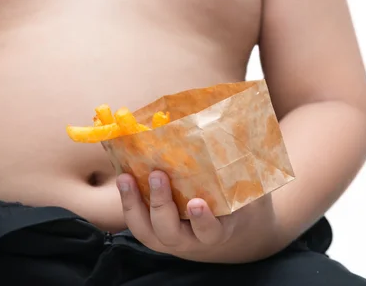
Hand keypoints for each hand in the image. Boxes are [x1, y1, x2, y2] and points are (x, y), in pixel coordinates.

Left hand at [117, 170, 271, 262]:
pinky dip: (127, 201)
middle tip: (157, 174)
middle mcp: (190, 239)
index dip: (203, 221)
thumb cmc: (235, 200)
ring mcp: (168, 237)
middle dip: (160, 203)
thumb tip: (236, 125)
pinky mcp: (152, 230)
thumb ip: (240, 170)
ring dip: (133, 204)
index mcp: (217, 230)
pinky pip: (136, 221)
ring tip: (126, 177)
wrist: (227, 228)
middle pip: (170, 232)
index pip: (210, 232)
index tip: (196, 203)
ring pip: (146, 231)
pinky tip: (123, 177)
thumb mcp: (242, 189)